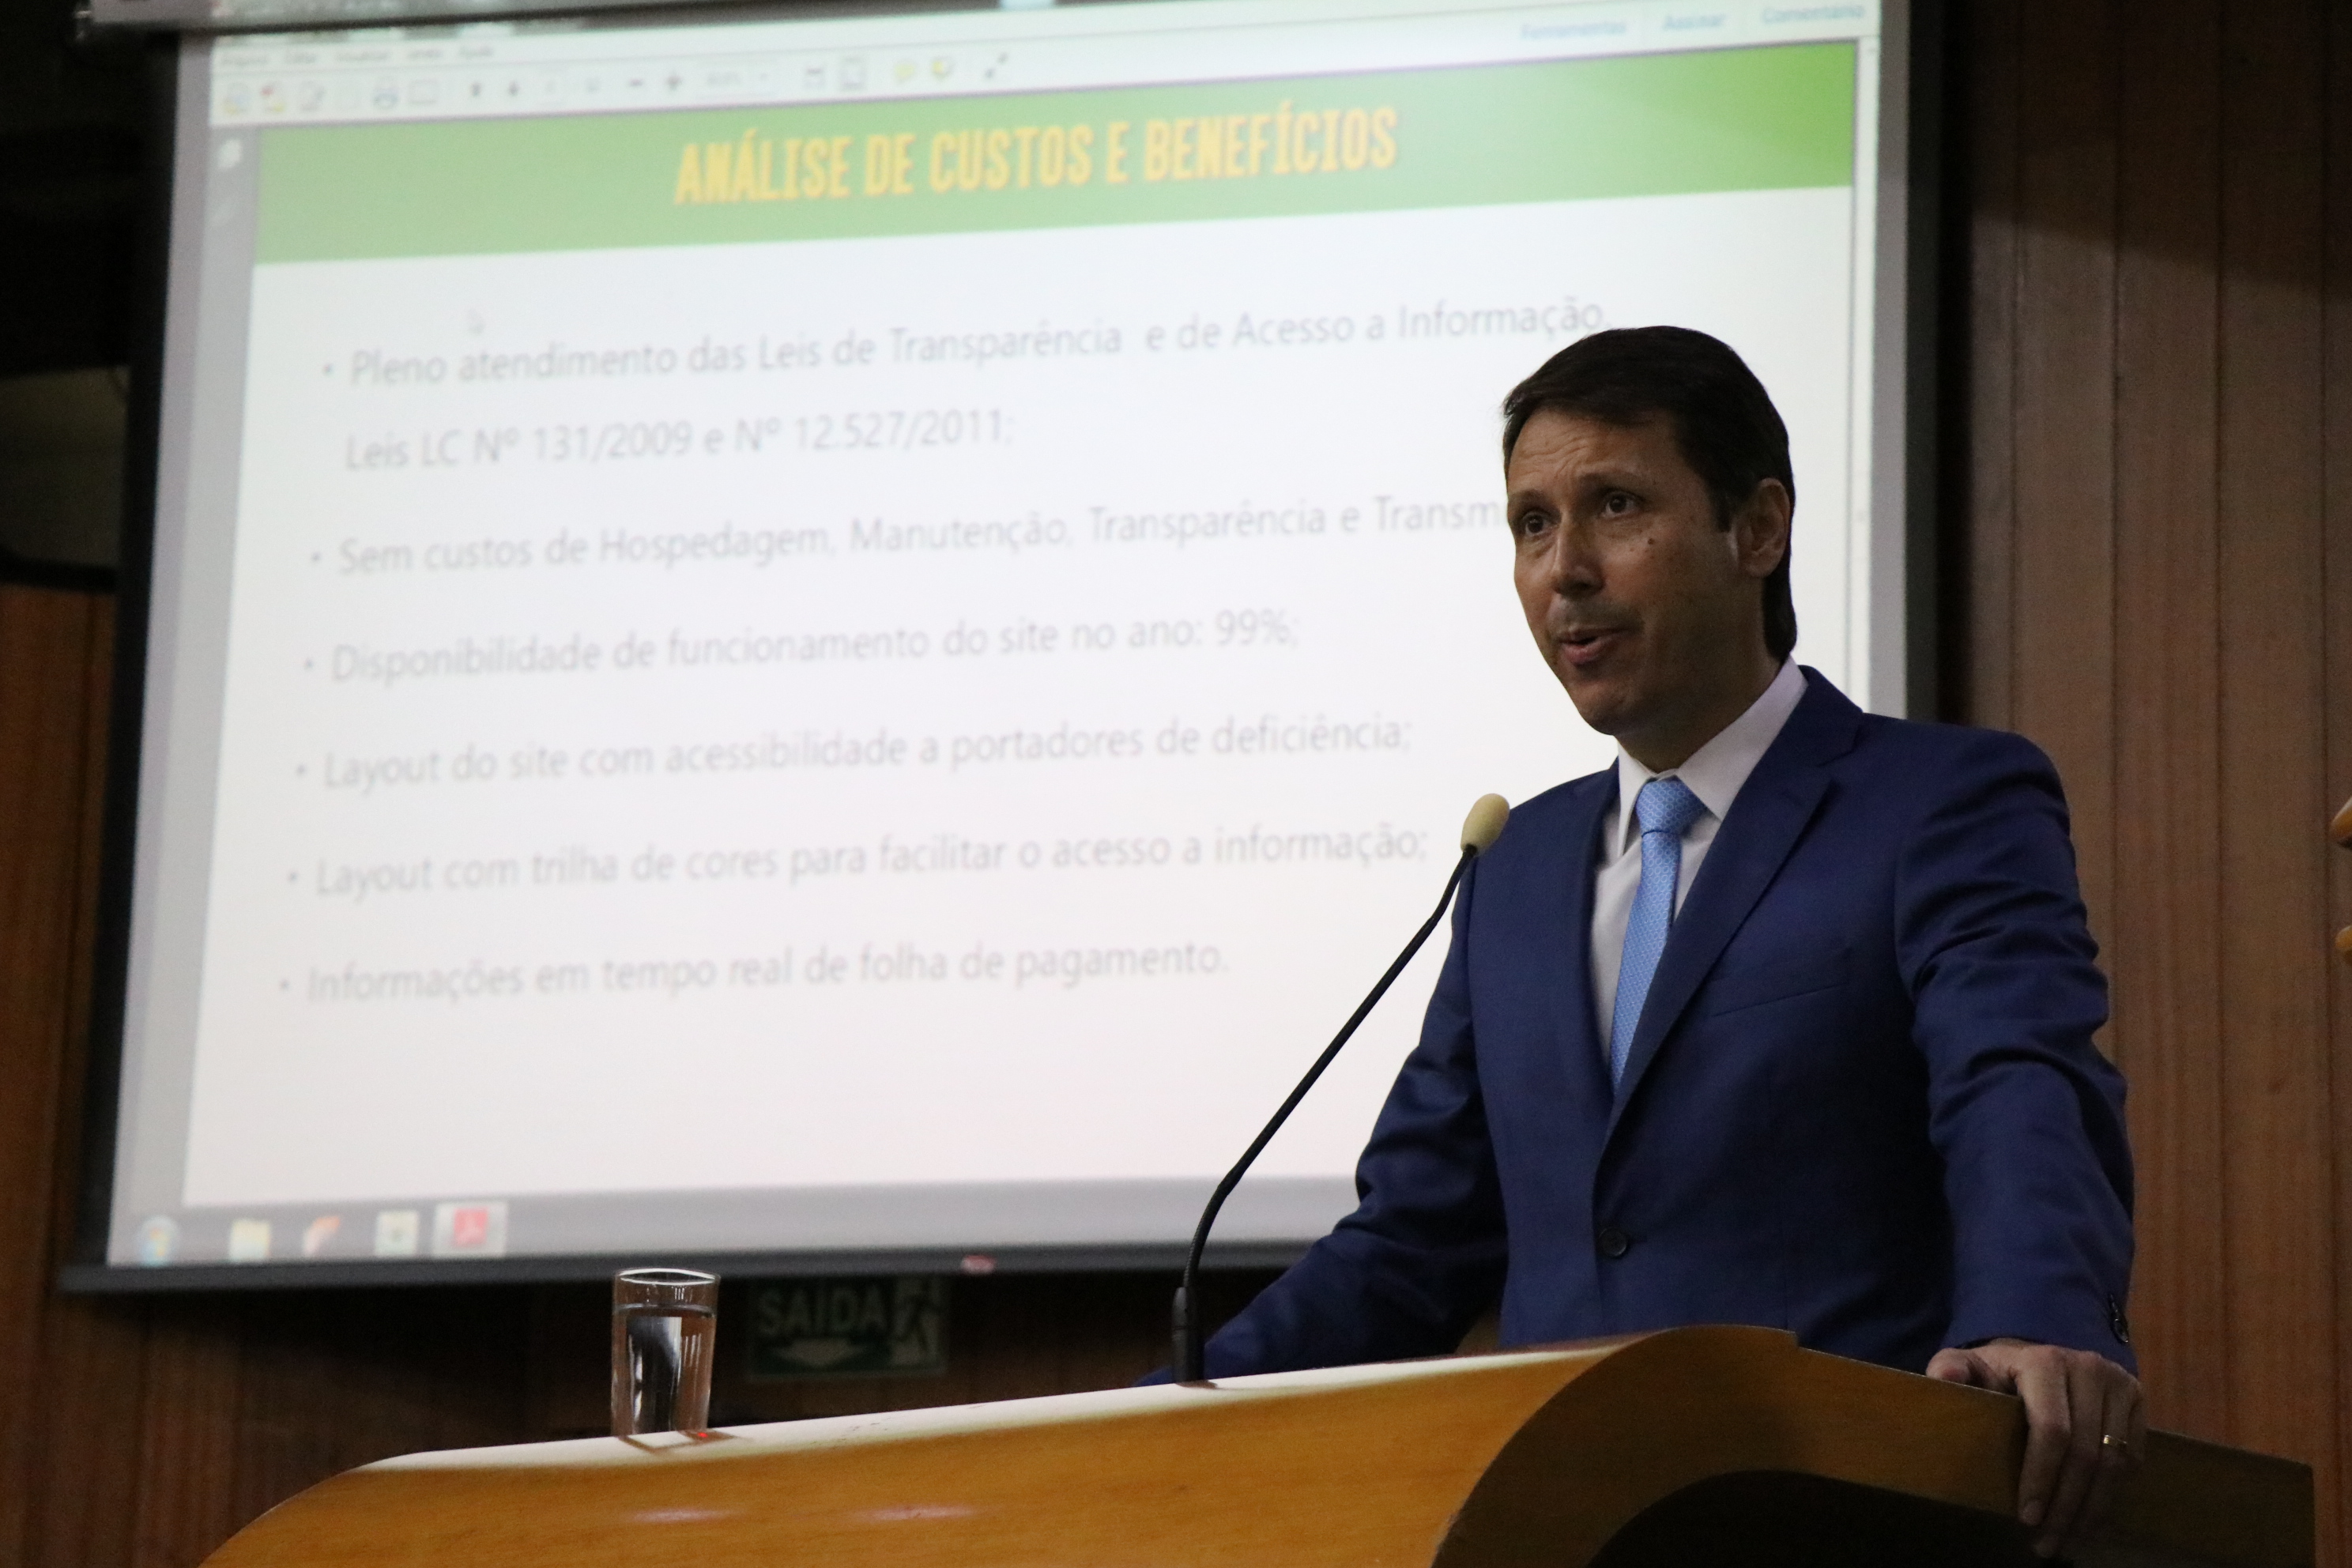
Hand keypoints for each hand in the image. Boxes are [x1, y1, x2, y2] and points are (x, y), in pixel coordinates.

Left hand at [1926, 1338, 2144, 1558]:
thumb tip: (1942, 1377)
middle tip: (2046, 1542)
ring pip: (2113, 1462)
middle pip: (2085, 1452)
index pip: (2052, 1429)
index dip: (2041, 1477)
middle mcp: (2089, 1368)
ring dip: (2091, 1509)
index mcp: (2045, 1362)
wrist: (2042, 1360)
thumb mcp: (1969, 1365)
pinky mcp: (2139, 1401)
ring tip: (2067, 1540)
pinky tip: (2089, 1516)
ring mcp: (2119, 1384)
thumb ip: (1951, 1369)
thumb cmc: (1999, 1373)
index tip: (2027, 1517)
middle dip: (2066, 1505)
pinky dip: (2112, 1493)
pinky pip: (2132, 1458)